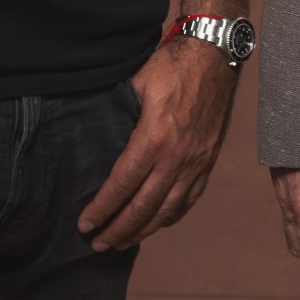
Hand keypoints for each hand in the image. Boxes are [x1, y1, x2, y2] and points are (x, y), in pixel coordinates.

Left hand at [78, 38, 234, 250]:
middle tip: (96, 245)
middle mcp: (177, 157)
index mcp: (155, 137)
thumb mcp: (137, 83)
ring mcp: (196, 162)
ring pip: (167, 210)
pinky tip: (156, 224)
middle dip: (117, 230)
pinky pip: (188, 199)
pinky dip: (169, 218)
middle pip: (143, 207)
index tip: (85, 224)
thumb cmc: (173, 65)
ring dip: (142, 231)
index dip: (102, 208)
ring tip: (121, 243)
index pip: (122, 185)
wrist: (215, 54)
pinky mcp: (208, 161)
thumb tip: (95, 135)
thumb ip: (118, 114)